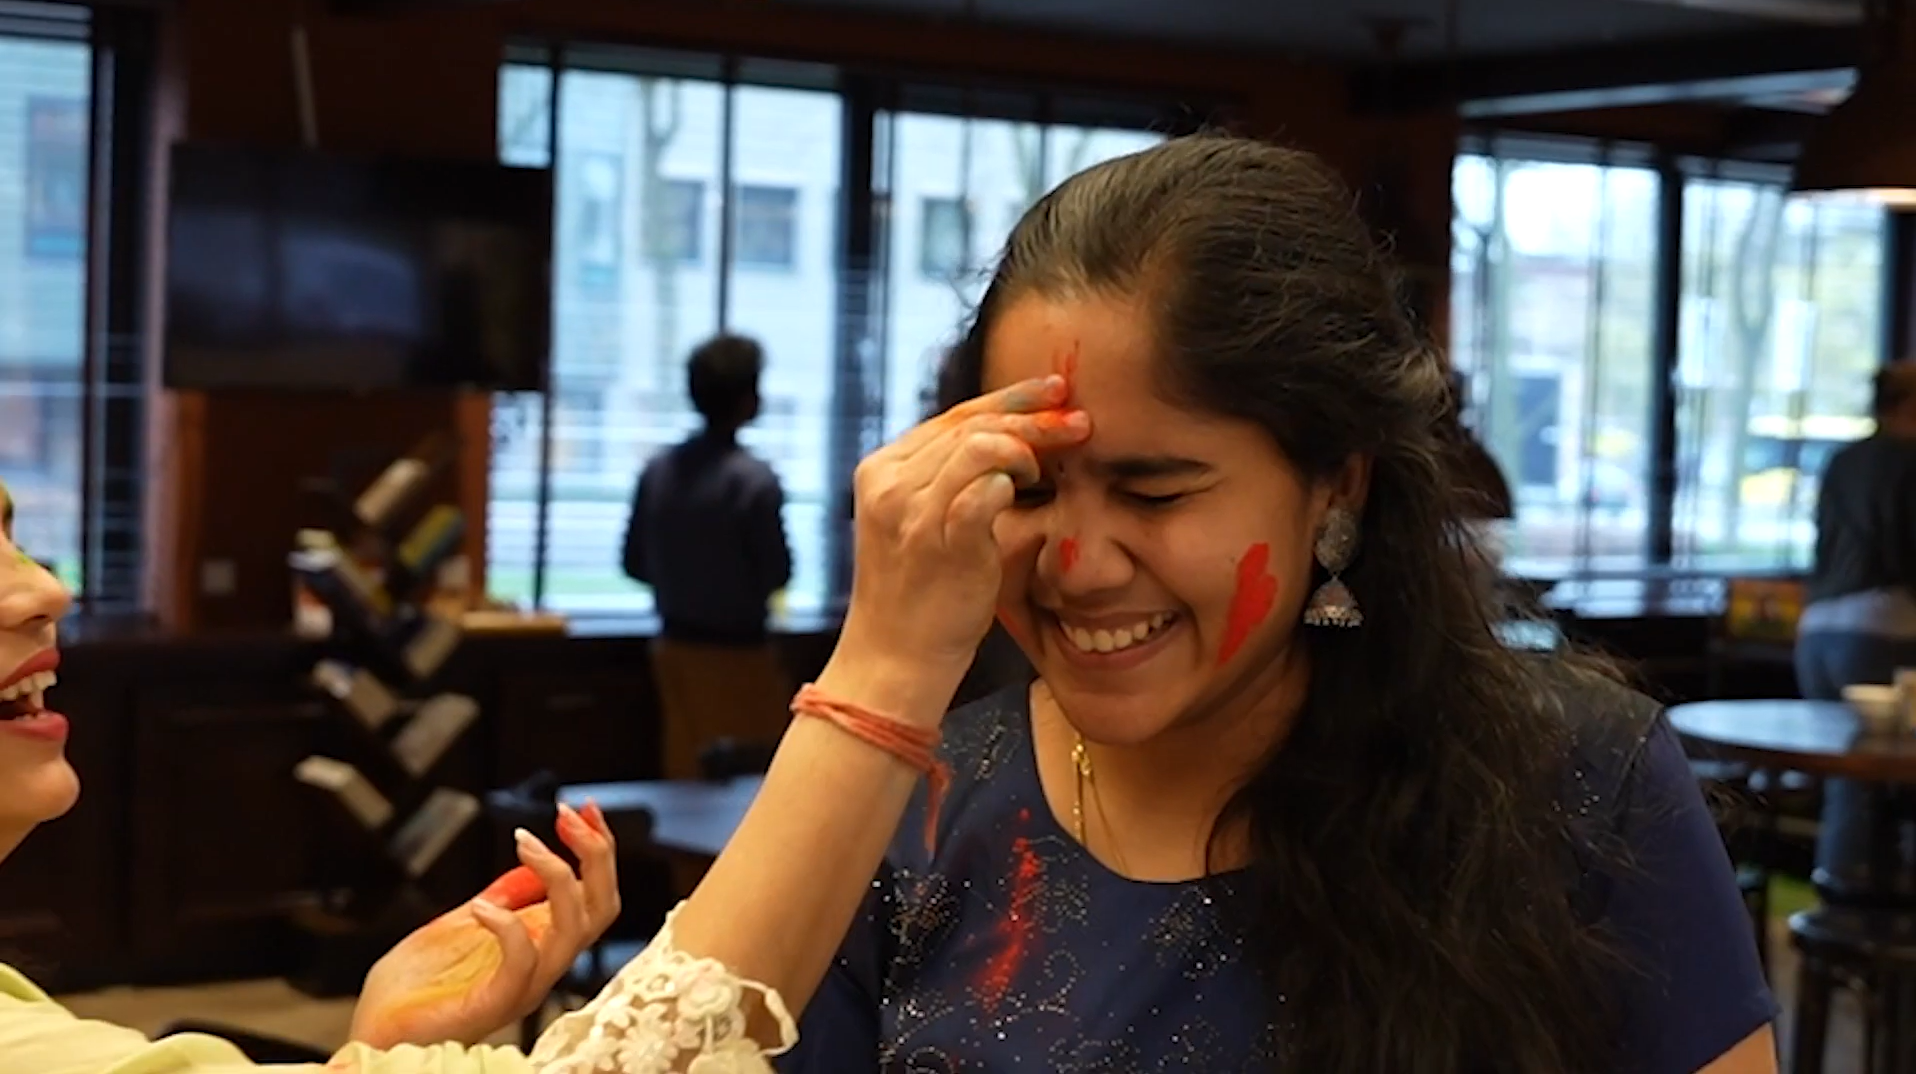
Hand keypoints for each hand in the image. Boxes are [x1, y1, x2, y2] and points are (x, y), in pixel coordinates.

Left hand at [348, 800, 620, 1048]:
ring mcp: (523, 988)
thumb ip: (499, 899)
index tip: (587, 808)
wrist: (374, 1034)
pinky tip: (480, 907)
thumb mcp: (458, 923)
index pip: (595, 896)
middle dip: (594, 853)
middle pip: (601, 909)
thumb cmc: (411, 989)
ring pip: (574, 930)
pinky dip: (509, 927)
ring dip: (556, 875)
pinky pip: (523, 965)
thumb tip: (527, 865)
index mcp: (541, 946)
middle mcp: (543, 967)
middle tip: (565, 814)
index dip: (600, 850)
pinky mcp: (494, 1005)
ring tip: (525, 842)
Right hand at [837, 375, 1088, 690]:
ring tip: (1047, 470)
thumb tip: (1012, 440)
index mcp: (883, 469)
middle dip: (1032, 417)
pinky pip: (982, 490)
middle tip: (1079, 421)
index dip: (1011, 398)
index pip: (955, 415)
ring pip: (978, 446)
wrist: (894, 660)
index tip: (1054, 391)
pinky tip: (1025, 491)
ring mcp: (909, 511)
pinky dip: (1009, 483)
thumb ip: (952, 480)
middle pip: (971, 424)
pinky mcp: (935, 541)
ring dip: (1025, 449)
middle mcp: (889, 482)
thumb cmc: (923, 596)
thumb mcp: (925, 523)